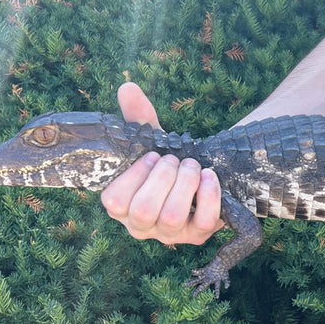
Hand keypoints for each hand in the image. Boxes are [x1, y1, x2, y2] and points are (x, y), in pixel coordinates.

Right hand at [100, 82, 223, 244]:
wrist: (203, 177)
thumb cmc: (168, 162)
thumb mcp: (152, 141)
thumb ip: (138, 117)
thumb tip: (127, 87)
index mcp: (121, 206)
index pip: (114, 201)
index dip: (134, 175)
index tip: (153, 155)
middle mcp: (141, 226)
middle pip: (142, 211)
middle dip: (162, 178)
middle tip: (176, 159)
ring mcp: (169, 234)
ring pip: (170, 217)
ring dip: (185, 184)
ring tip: (193, 166)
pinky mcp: (197, 236)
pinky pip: (202, 223)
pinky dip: (209, 197)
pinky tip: (211, 177)